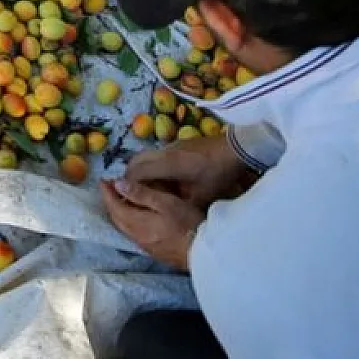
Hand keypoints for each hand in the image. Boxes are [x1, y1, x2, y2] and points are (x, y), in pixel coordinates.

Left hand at [100, 179, 204, 270]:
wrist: (203, 253)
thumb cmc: (186, 223)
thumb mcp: (165, 202)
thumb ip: (141, 194)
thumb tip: (118, 184)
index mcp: (136, 223)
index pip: (115, 206)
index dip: (107, 193)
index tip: (103, 180)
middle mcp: (136, 236)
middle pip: (116, 218)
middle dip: (111, 202)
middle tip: (111, 188)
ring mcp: (144, 245)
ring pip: (124, 227)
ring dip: (119, 212)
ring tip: (122, 199)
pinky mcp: (153, 251)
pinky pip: (133, 233)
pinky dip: (129, 221)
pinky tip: (136, 216)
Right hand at [124, 133, 256, 209]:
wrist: (234, 149)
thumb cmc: (218, 174)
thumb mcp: (201, 196)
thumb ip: (181, 204)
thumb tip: (166, 214)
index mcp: (167, 164)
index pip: (136, 173)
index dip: (126, 186)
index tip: (123, 199)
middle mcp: (164, 152)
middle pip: (135, 162)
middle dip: (128, 178)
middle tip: (129, 194)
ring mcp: (170, 146)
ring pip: (144, 156)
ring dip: (139, 171)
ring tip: (143, 189)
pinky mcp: (177, 144)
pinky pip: (155, 155)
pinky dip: (150, 166)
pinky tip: (160, 179)